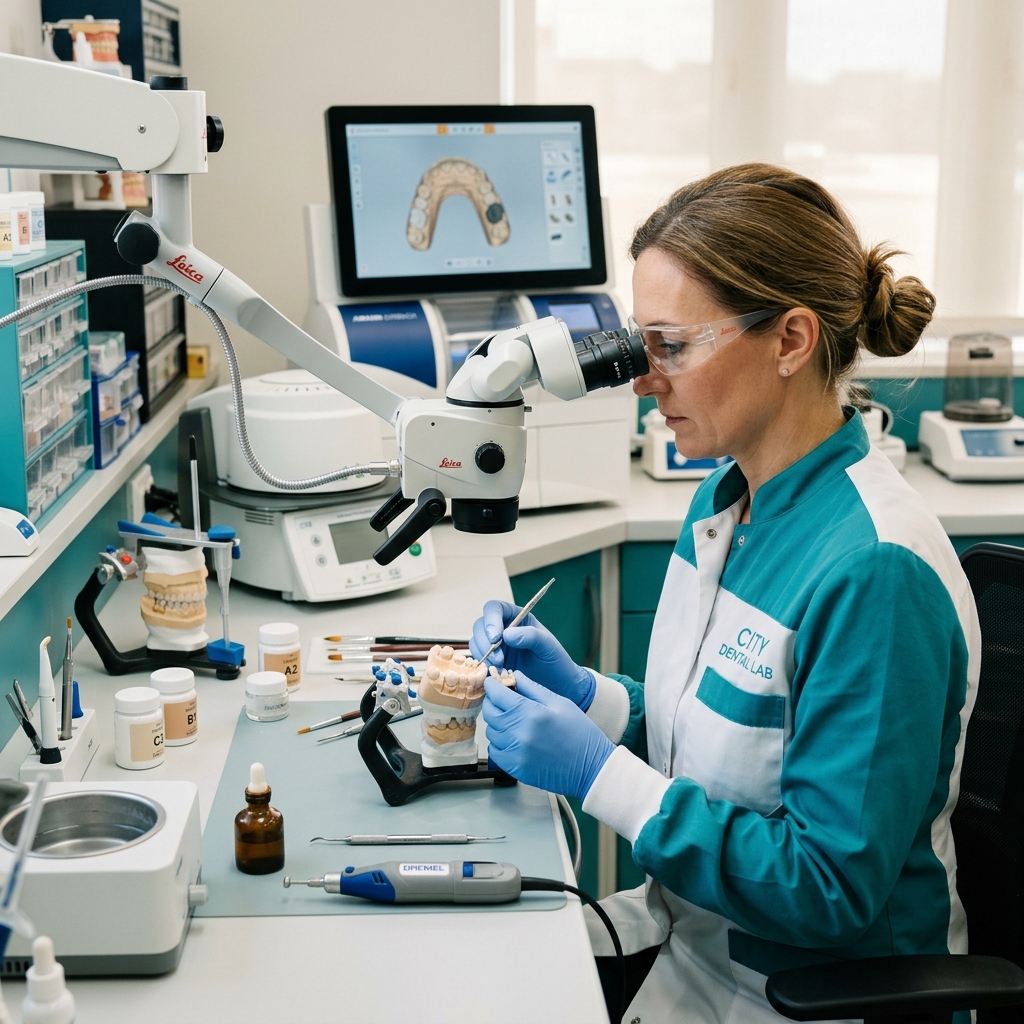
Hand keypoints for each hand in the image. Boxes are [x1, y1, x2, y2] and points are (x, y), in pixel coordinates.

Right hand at [471, 600, 595, 708]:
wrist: (557, 686)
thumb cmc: (555, 662)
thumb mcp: (547, 646)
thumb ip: (530, 636)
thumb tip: (507, 634)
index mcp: (516, 617)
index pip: (495, 608)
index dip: (491, 620)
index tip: (496, 637)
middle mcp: (503, 629)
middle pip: (480, 625)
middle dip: (485, 641)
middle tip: (499, 659)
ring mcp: (495, 646)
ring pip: (476, 642)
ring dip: (483, 654)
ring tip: (500, 667)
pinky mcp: (492, 663)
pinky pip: (478, 660)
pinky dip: (483, 666)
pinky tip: (495, 674)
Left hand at [483, 672, 613, 800]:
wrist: (590, 767)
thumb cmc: (580, 734)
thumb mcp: (560, 703)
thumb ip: (533, 688)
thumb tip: (514, 675)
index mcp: (531, 713)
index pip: (497, 694)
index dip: (491, 685)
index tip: (492, 682)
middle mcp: (519, 733)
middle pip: (490, 712)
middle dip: (492, 702)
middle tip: (501, 699)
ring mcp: (515, 752)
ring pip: (490, 731)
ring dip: (497, 722)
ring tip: (511, 719)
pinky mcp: (515, 768)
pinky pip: (495, 751)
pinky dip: (498, 742)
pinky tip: (512, 738)